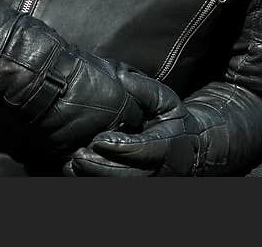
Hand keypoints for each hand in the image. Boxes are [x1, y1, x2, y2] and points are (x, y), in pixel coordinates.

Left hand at [63, 72, 202, 175]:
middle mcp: (157, 168)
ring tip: (73, 165)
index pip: (142, 149)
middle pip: (126, 174)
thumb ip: (145, 90)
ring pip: (118, 182)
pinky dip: (93, 179)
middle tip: (78, 156)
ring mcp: (147, 179)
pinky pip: (113, 184)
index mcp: (167, 145)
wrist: (188, 148)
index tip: (98, 141)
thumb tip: (122, 78)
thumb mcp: (166, 100)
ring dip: (94, 176)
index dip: (119, 147)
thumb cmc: (172, 120)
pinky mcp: (137, 182)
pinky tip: (75, 171)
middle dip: (100, 166)